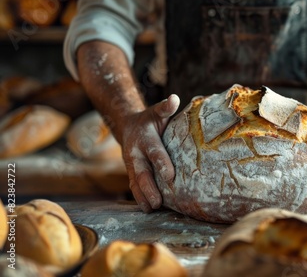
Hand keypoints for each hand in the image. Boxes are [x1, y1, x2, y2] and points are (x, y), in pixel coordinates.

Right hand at [120, 95, 179, 212]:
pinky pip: (134, 187)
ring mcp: (132, 166)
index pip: (154, 152)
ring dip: (143, 197)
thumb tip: (174, 99)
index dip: (162, 163)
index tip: (171, 175)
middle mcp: (135, 154)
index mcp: (144, 138)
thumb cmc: (150, 120)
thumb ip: (166, 108)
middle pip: (142, 173)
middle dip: (149, 188)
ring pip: (135, 183)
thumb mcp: (157, 112)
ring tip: (152, 209)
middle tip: (159, 201)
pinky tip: (148, 210)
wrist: (129, 127)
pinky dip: (140, 199)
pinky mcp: (131, 173)